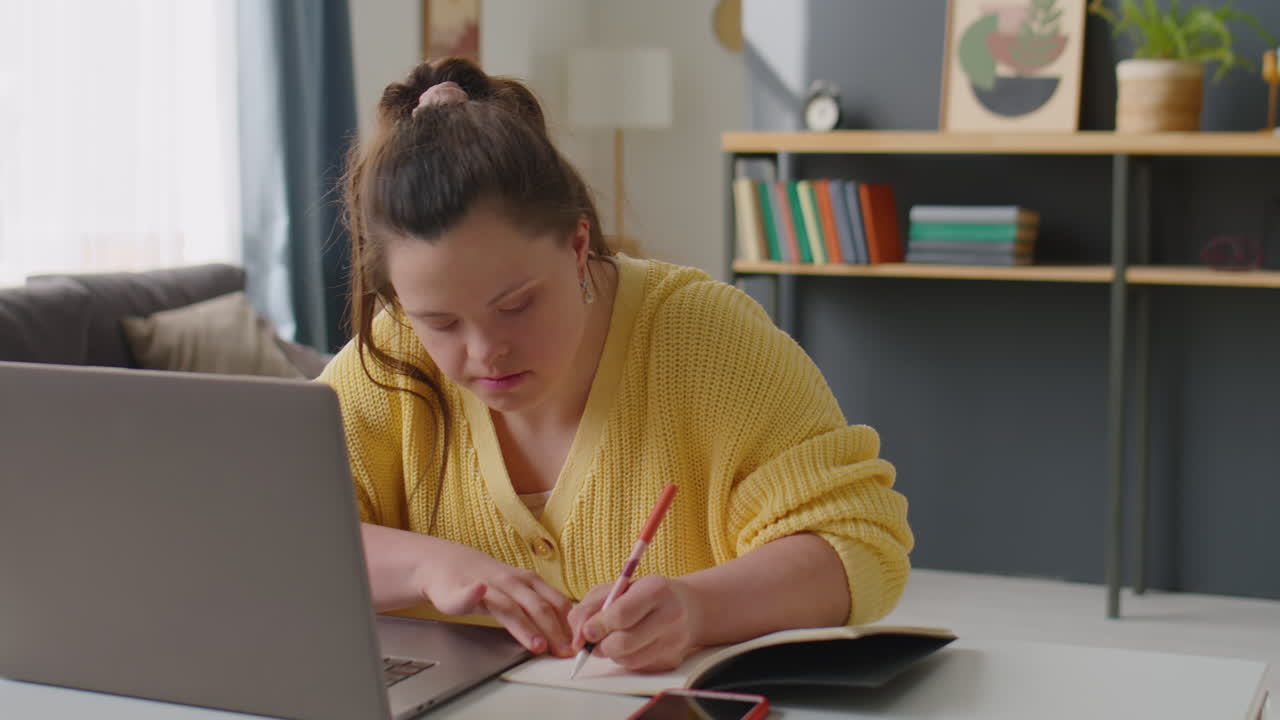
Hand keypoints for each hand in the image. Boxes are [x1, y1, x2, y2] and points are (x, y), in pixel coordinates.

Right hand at [415, 540, 573, 656]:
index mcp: (529, 582)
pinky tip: (477, 592)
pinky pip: (466, 593)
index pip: (556, 603)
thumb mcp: (519, 590)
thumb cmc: (488, 581)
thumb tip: (566, 632)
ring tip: (537, 644)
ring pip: (508, 607)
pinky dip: (471, 593)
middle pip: (537, 608)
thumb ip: (540, 607)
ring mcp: (486, 585)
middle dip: (554, 632)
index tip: (578, 645)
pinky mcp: (459, 590)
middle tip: (564, 653)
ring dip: (524, 626)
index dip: (569, 624)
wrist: (447, 562)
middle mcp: (511, 582)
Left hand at [568, 575, 701, 671]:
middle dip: (600, 645)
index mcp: (656, 589)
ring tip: (616, 637)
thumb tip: (578, 639)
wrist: (687, 607)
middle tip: (594, 639)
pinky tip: (632, 645)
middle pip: (623, 643)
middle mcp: (670, 615)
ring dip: (612, 653)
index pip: (621, 615)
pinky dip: (626, 659)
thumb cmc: (644, 594)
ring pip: (627, 660)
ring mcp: (674, 641)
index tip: (586, 631)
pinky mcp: (672, 660)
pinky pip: (637, 667)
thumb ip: (590, 607)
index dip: (598, 626)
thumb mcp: (617, 587)